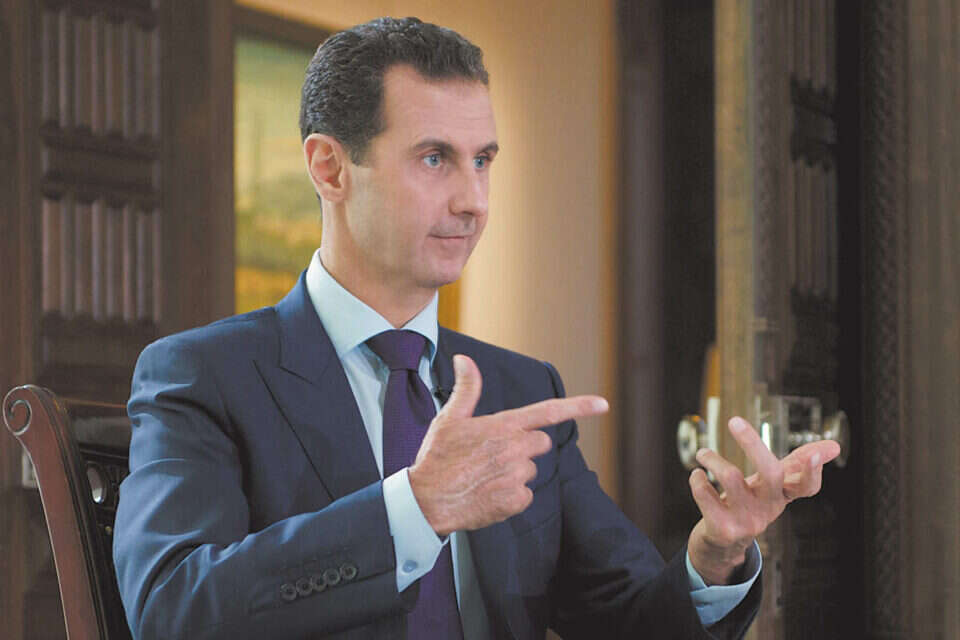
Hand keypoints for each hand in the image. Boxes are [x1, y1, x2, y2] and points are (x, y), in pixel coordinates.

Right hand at [408, 355, 608, 535]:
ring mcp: (516, 475)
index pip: (549, 411)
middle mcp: (514, 448)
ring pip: (531, 470)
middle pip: (540, 443)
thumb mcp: (449, 418)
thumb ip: (467, 388)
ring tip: (484, 475)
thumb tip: (464, 359)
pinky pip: (525, 495)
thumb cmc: (437, 458)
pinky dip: (510, 496)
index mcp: (503, 425)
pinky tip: (488, 492)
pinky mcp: (515, 500)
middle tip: (492, 454)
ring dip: (514, 473)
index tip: (603, 405)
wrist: (426, 501)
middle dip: (524, 447)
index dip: (579, 407)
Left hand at [687, 416, 840, 584]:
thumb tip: (836, 445)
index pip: (808, 487)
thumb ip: (800, 463)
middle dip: (752, 443)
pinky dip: (697, 480)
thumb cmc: (752, 503)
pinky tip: (697, 475)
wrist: (725, 543)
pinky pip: (706, 495)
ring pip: (731, 477)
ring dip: (713, 459)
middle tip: (734, 420)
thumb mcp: (776, 485)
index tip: (815, 454)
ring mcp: (747, 520)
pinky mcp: (723, 528)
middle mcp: (769, 508)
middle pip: (770, 472)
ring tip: (702, 453)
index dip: (813, 472)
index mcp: (784, 495)